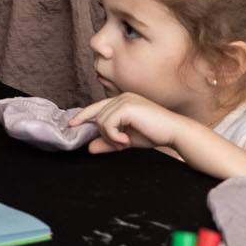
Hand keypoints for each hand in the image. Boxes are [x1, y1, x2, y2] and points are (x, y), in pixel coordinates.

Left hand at [71, 93, 186, 154]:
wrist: (174, 132)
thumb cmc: (154, 134)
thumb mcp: (127, 139)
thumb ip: (108, 142)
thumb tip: (90, 148)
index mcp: (122, 101)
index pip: (97, 107)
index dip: (83, 115)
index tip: (71, 125)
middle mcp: (122, 97)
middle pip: (97, 116)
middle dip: (105, 134)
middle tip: (121, 144)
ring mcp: (124, 100)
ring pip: (101, 120)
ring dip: (110, 136)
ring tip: (125, 142)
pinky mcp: (127, 106)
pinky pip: (108, 123)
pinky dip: (113, 135)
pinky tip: (126, 140)